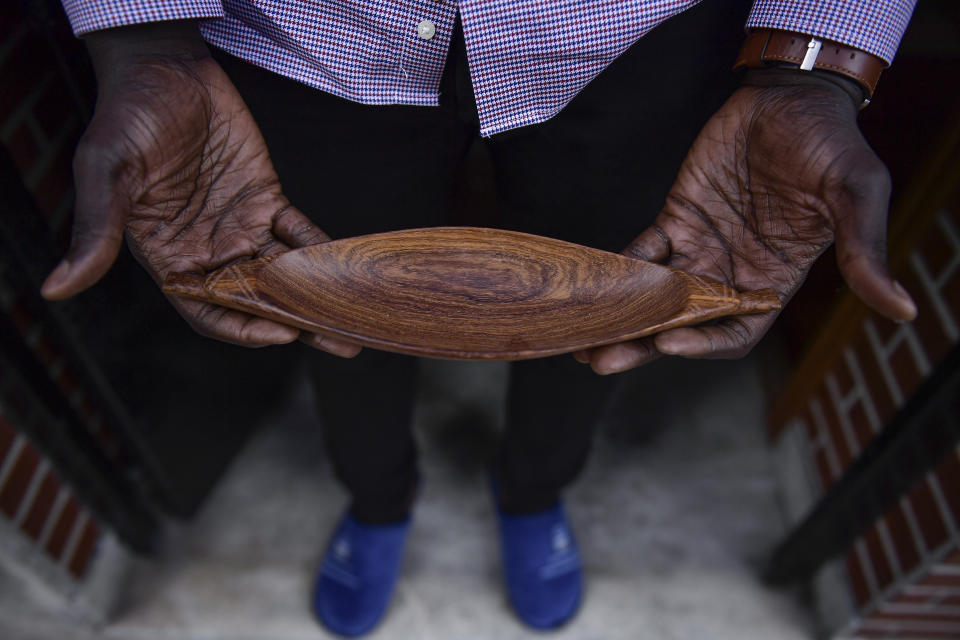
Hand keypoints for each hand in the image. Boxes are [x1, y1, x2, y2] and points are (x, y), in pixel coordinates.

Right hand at [40, 21, 359, 356]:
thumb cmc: (126, 116)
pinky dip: (323, 251)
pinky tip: (350, 268)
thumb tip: (57, 286)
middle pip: (258, 302)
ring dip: (320, 296)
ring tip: (357, 319)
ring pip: (285, 274)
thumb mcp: (106, 173)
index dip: (244, 328)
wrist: (165, 67)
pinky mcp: (266, 200)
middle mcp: (208, 251)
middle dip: (298, 324)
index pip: (209, 311)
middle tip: (342, 344)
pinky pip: (298, 233)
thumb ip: (97, 231)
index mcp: (169, 256)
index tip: (280, 333)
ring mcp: (240, 227)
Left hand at [578, 75, 915, 373]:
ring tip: (580, 339)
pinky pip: (641, 252)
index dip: (703, 344)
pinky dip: (615, 269)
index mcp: (773, 281)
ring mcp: (699, 249)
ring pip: (653, 296)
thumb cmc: (832, 144)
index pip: (735, 333)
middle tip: (601, 360)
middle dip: (642, 344)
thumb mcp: (857, 194)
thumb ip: (863, 252)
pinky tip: (589, 283)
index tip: (671, 343)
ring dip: (619, 317)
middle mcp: (731, 274)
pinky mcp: (675, 220)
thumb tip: (901, 309)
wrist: (792, 97)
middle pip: (682, 324)